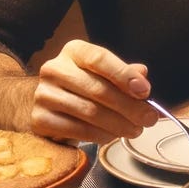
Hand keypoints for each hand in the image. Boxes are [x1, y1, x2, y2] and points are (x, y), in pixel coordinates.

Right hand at [31, 39, 158, 143]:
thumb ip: (125, 73)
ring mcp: (43, 95)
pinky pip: (77, 130)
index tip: (145, 91)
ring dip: (118, 124)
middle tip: (149, 119)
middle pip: (98, 89)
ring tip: (135, 130)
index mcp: (74, 51)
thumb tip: (142, 74)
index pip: (99, 58)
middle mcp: (54, 69)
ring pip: (90, 112)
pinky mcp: (39, 120)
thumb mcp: (104, 73)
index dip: (124, 75)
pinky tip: (112, 136)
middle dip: (130, 107)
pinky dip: (100, 135)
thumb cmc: (84, 86)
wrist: (49, 105)